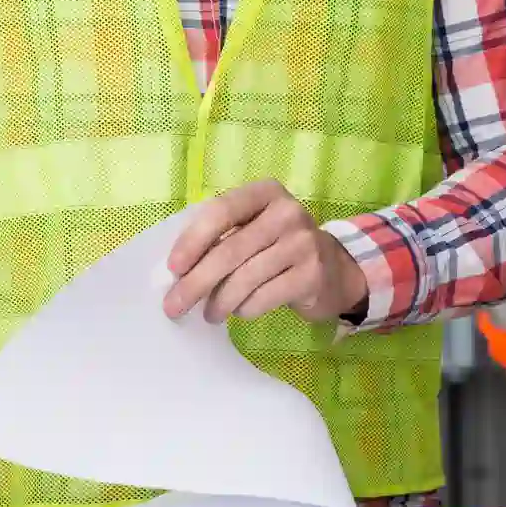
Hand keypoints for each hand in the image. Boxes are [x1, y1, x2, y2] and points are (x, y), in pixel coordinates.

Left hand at [165, 179, 369, 324]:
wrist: (332, 269)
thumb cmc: (277, 247)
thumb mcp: (253, 228)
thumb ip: (221, 236)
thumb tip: (178, 271)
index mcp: (265, 192)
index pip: (221, 211)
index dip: (193, 240)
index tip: (173, 268)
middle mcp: (287, 212)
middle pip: (230, 250)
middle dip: (196, 282)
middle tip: (174, 306)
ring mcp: (304, 243)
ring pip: (246, 278)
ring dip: (219, 302)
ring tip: (210, 314)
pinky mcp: (312, 275)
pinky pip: (265, 297)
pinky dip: (244, 309)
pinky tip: (240, 311)